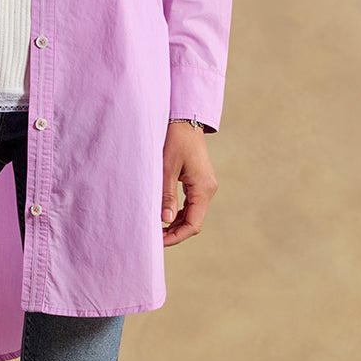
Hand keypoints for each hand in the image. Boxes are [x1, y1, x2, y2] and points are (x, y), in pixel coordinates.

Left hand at [162, 122, 215, 246]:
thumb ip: (166, 194)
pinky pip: (190, 204)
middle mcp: (207, 189)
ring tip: (155, 228)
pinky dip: (177, 212)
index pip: (193, 224)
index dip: (176, 237)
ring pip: (192, 214)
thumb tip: (165, 220)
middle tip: (152, 237)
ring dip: (175, 223)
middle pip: (193, 221)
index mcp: (203, 188)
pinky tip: (163, 215)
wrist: (185, 118)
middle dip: (174, 233)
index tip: (158, 242)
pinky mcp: (198, 181)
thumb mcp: (166, 167)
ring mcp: (204, 186)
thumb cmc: (174, 139)